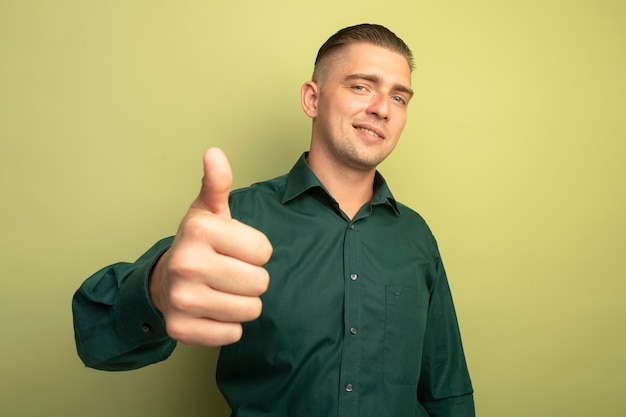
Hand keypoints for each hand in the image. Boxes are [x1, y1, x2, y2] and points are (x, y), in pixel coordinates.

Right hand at [149, 148, 271, 345]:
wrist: (162, 282)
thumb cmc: (197, 244)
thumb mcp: (208, 211)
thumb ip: (217, 183)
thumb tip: (214, 153)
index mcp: (199, 230)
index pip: (264, 252)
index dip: (256, 251)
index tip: (235, 249)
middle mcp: (186, 263)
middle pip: (260, 282)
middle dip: (252, 278)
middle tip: (229, 271)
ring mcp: (181, 300)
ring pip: (251, 310)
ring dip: (243, 302)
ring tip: (222, 289)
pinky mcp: (181, 330)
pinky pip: (233, 333)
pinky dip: (228, 325)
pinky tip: (212, 309)